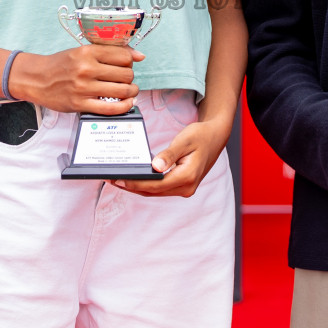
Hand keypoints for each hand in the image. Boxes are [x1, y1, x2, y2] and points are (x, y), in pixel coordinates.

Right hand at [10, 46, 142, 113]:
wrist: (37, 79)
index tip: (127, 65)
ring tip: (129, 91)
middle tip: (125, 79)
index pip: (123, 55)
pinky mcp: (80, 104)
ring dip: (131, 92)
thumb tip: (139, 56)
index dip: (130, 61)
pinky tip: (127, 103)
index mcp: (87, 52)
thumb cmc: (61, 65)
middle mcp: (86, 68)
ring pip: (122, 91)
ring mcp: (83, 88)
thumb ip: (109, 52)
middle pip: (125, 74)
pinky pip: (111, 108)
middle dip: (130, 77)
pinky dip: (124, 106)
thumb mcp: (82, 51)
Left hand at [116, 117, 231, 197]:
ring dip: (136, 187)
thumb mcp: (185, 140)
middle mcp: (186, 187)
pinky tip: (134, 179)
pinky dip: (146, 185)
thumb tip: (154, 167)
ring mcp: (185, 189)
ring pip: (155, 192)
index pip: (156, 184)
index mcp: (187, 177)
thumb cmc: (201, 135)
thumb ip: (169, 154)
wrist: (216, 137)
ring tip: (118, 180)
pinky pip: (160, 189)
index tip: (119, 178)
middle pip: (153, 191)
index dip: (136, 183)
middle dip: (131, 186)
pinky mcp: (181, 186)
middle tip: (112, 179)